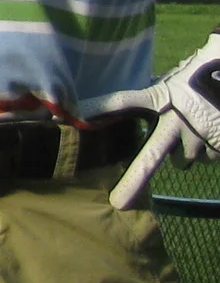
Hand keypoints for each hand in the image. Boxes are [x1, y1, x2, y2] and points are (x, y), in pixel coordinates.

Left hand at [80, 29, 219, 208]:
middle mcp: (175, 122)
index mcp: (159, 98)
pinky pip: (204, 158)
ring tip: (191, 128)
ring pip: (182, 159)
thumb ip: (147, 99)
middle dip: (134, 181)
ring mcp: (198, 138)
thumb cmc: (195, 79)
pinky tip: (209, 132)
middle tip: (119, 203)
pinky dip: (205, 150)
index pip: (124, 102)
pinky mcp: (217, 148)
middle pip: (152, 156)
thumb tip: (117, 109)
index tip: (76, 116)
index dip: (100, 109)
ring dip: (183, 151)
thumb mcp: (167, 84)